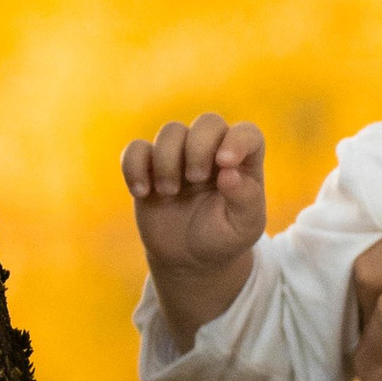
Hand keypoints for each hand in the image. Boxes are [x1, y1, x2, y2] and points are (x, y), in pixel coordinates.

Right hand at [122, 114, 265, 344]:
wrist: (189, 257)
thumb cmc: (223, 237)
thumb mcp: (243, 226)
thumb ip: (244, 200)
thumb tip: (229, 173)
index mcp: (244, 162)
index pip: (247, 133)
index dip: (237, 140)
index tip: (224, 163)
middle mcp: (213, 151)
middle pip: (207, 122)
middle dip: (198, 147)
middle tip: (195, 178)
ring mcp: (180, 155)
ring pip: (171, 131)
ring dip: (167, 159)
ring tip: (169, 192)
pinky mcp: (149, 166)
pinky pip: (136, 149)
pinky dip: (134, 166)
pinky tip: (141, 192)